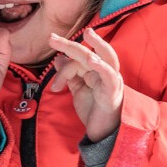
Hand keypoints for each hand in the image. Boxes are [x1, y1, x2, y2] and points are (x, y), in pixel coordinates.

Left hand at [49, 28, 123, 142]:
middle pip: (88, 51)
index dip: (62, 70)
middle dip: (69, 44)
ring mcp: (111, 78)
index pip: (76, 61)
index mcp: (95, 70)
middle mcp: (105, 70)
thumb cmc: (94, 110)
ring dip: (97, 44)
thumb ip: (69, 75)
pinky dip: (101, 66)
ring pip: (103, 56)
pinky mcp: (113, 90)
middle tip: (52, 38)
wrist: (104, 133)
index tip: (54, 87)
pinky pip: (109, 74)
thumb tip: (58, 58)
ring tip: (88, 34)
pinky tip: (92, 59)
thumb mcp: (78, 90)